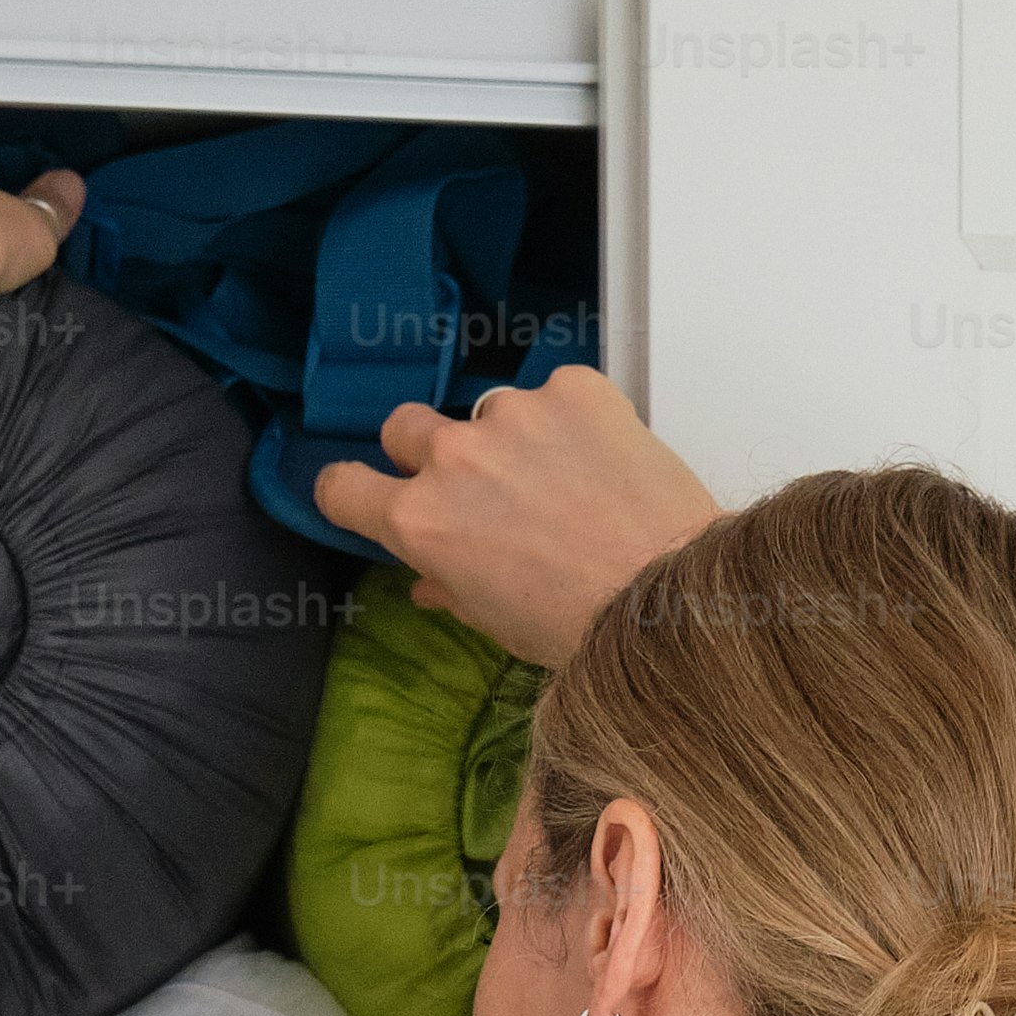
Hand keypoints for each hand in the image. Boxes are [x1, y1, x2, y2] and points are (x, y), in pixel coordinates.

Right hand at [312, 368, 722, 665]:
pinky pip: (554, 394)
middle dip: (428, 455)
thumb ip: (451, 587)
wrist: (673, 597)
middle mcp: (453, 458)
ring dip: (508, 439)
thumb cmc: (582, 628)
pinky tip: (603, 463)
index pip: (342, 486)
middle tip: (478, 490)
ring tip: (561, 483)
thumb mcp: (499, 622)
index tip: (371, 498)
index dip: (353, 493)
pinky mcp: (574, 387)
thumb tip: (429, 579)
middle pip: (404, 428)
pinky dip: (571, 421)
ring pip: (485, 410)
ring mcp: (513, 414)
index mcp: (420, 522)